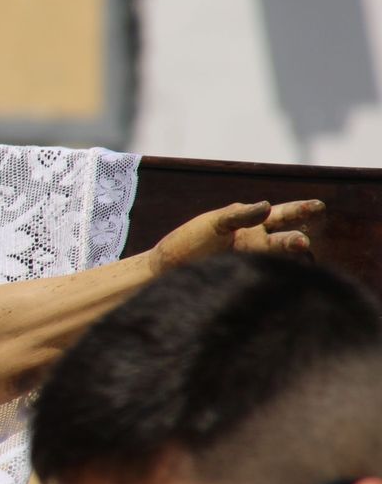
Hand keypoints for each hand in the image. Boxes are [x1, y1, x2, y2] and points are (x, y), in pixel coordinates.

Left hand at [150, 199, 323, 274]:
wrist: (166, 268)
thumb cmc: (188, 243)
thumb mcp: (213, 223)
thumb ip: (239, 215)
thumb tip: (266, 206)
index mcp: (252, 226)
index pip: (283, 216)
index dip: (301, 210)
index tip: (318, 206)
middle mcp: (257, 245)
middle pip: (282, 240)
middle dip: (294, 240)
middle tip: (303, 242)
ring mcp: (250, 263)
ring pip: (273, 258)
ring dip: (283, 255)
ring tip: (295, 250)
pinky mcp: (240, 278)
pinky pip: (255, 272)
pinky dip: (264, 270)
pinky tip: (271, 271)